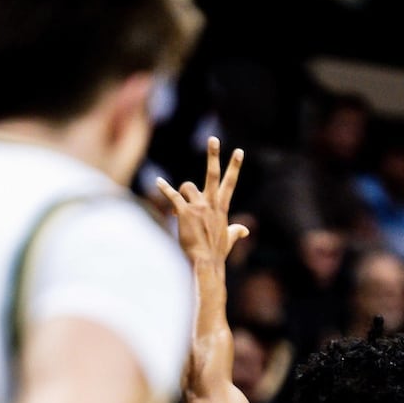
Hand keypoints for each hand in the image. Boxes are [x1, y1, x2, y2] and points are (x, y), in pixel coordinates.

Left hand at [156, 136, 248, 264]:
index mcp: (222, 208)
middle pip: (213, 174)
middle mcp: (211, 204)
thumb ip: (236, 231)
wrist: (205, 263)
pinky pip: (173, 195)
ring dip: (181, 193)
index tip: (239, 151)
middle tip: (213, 139)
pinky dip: (164, 188)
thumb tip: (245, 230)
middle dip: (214, 155)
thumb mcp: (229, 240)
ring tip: (179, 209)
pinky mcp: (185, 212)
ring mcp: (198, 207)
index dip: (235, 166)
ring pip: (188, 187)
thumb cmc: (216, 254)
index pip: (230, 183)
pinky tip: (158, 182)